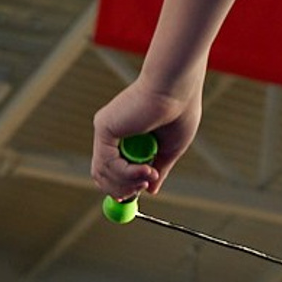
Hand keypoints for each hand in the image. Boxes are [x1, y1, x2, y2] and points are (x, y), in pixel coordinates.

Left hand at [93, 74, 203, 201]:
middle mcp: (111, 131)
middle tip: (144, 188)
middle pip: (102, 175)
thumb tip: (151, 191)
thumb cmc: (180, 111)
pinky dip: (126, 174)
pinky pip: (108, 164)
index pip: (112, 168)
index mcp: (126, 134)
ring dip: (128, 183)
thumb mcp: (170, 148)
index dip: (122, 186)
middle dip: (123, 189)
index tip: (141, 191)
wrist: (178, 89)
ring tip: (150, 176)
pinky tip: (146, 171)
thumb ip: (157, 168)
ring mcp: (105, 129)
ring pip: (103, 173)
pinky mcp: (104, 127)